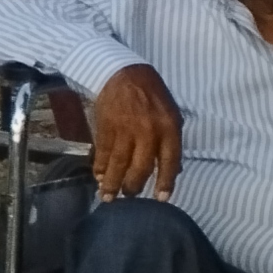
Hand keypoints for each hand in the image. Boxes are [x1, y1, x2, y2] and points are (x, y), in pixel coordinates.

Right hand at [90, 63, 182, 199]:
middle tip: (129, 197)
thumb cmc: (152, 95)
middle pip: (141, 166)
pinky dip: (100, 166)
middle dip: (134, 186)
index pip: (169, 161)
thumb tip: (173, 170)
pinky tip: (99, 177)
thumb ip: (172, 142)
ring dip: (112, 183)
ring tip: (107, 197)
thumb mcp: (172, 114)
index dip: (165, 182)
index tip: (161, 199)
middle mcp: (147, 131)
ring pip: (119, 163)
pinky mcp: (105, 127)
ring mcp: (124, 130)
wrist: (123, 74)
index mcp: (168, 128)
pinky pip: (103, 152)